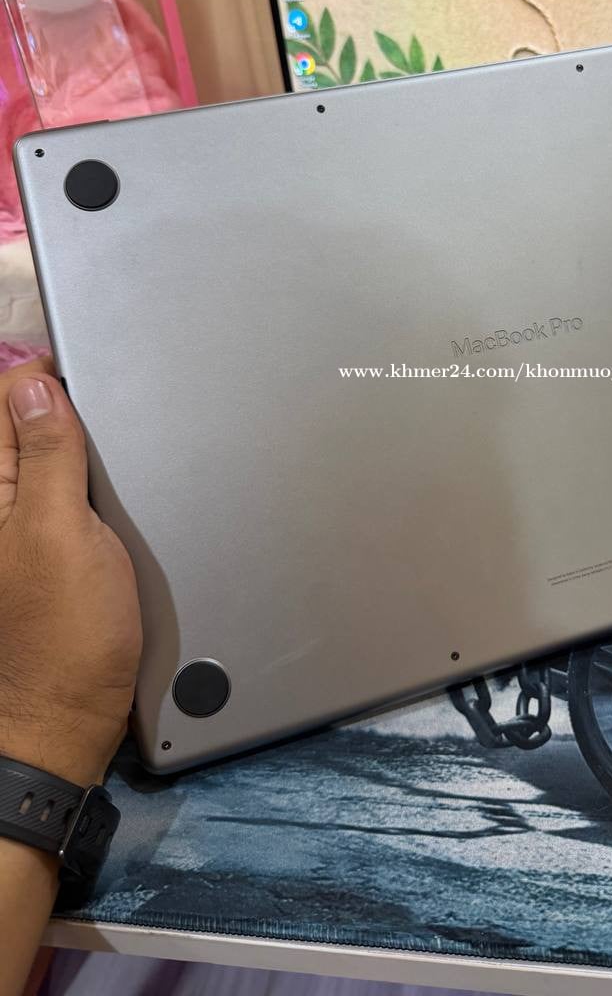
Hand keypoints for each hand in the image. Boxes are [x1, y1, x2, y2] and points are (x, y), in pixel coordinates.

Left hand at [0, 358, 141, 785]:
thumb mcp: (59, 533)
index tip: (93, 381)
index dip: (47, 377)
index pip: (4, 398)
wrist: (70, 718)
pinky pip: (64, 493)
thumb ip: (45, 456)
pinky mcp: (44, 550)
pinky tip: (115, 505)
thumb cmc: (64, 637)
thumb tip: (34, 381)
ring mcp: (17, 529)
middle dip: (71, 414)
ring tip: (113, 476)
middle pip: (24, 423)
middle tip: (111, 438)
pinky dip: (92, 487)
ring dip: (85, 452)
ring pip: (50, 457)